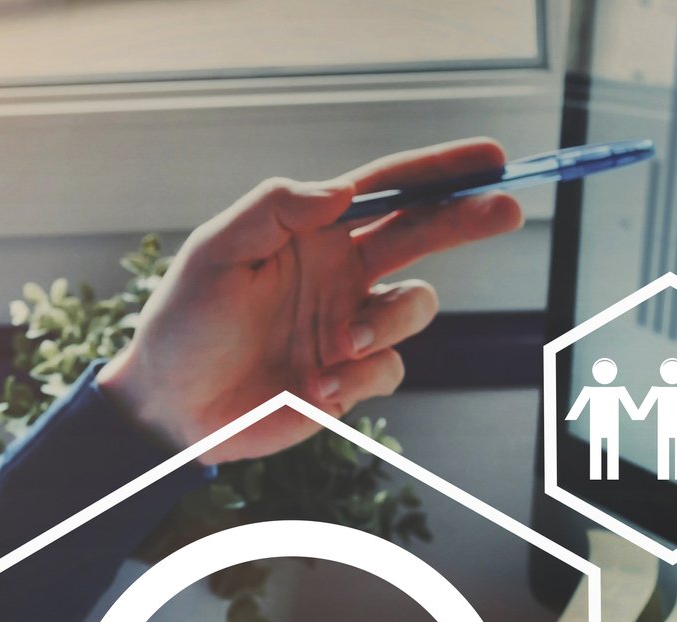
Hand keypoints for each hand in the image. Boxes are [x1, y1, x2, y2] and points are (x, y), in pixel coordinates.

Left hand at [97, 138, 522, 460]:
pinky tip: (313, 389)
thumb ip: (274, 209)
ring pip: (414, 309)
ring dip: (390, 322)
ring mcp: (347, 326)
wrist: (170, 408)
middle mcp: (338, 273)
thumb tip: (340, 191)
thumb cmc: (183, 323)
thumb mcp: (215, 252)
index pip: (385, 190)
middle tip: (506, 206)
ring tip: (342, 343)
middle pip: (422, 235)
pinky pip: (388, 369)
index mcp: (311, 233)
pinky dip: (359, 377)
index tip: (488, 158)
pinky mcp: (348, 379)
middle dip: (467, 218)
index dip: (437, 172)